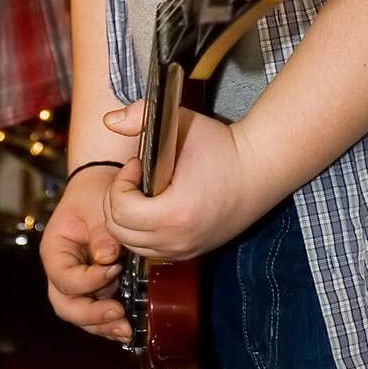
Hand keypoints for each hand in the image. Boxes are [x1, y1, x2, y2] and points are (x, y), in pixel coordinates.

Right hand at [40, 165, 131, 342]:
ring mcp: (76, 281)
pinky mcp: (93, 286)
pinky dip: (108, 322)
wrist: (100, 186)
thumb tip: (108, 259)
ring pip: (80, 314)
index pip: (64, 278)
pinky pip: (95, 311)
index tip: (115, 269)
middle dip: (91, 315)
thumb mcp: (97, 206)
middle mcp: (61, 271)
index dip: (89, 281)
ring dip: (101, 325)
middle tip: (118, 314)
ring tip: (126, 330)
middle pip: (66, 305)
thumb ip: (101, 234)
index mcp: (55, 251)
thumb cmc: (93, 193)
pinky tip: (126, 327)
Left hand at [103, 101, 258, 258]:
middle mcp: (178, 239)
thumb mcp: (181, 123)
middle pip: (119, 232)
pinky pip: (151, 249)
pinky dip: (143, 232)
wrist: (259, 170)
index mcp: (175, 213)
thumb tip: (108, 120)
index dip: (121, 182)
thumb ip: (140, 116)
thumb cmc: (222, 147)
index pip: (120, 210)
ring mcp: (185, 250)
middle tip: (137, 177)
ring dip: (128, 218)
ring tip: (145, 191)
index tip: (137, 165)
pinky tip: (155, 206)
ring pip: (132, 244)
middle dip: (119, 200)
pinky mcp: (191, 251)